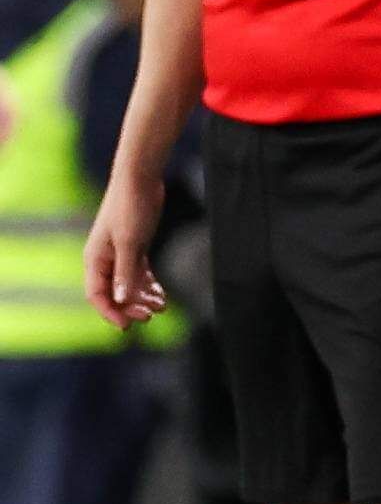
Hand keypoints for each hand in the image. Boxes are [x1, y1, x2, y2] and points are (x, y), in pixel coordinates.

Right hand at [84, 170, 167, 329]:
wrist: (140, 178)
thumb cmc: (131, 207)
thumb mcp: (130, 241)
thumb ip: (126, 271)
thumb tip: (121, 299)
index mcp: (95, 259)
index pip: (97, 294)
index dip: (110, 312)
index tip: (127, 326)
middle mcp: (104, 258)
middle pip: (114, 292)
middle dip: (131, 306)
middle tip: (150, 316)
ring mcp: (119, 252)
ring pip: (128, 283)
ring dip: (142, 297)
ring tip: (161, 308)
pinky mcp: (135, 245)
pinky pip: (138, 272)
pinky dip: (148, 284)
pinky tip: (161, 295)